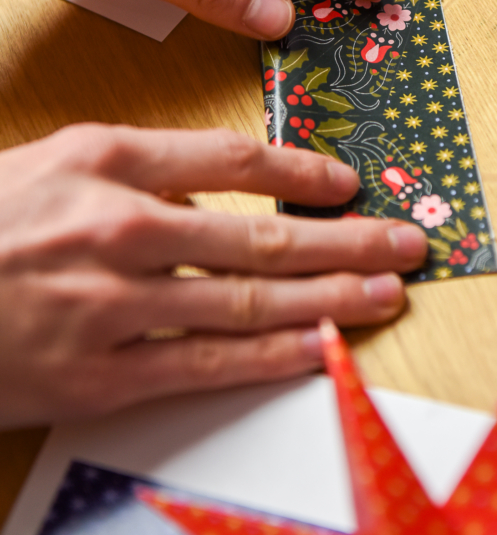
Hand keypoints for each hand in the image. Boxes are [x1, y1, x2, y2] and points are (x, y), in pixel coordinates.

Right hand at [0, 124, 426, 427]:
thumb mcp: (52, 165)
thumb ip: (138, 174)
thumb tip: (220, 194)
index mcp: (103, 159)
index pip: (231, 160)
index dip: (303, 171)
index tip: (351, 182)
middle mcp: (117, 227)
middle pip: (260, 234)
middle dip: (346, 240)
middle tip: (405, 243)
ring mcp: (113, 305)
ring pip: (249, 300)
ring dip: (330, 298)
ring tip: (386, 295)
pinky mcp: (102, 375)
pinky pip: (208, 363)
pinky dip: (274, 355)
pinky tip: (323, 348)